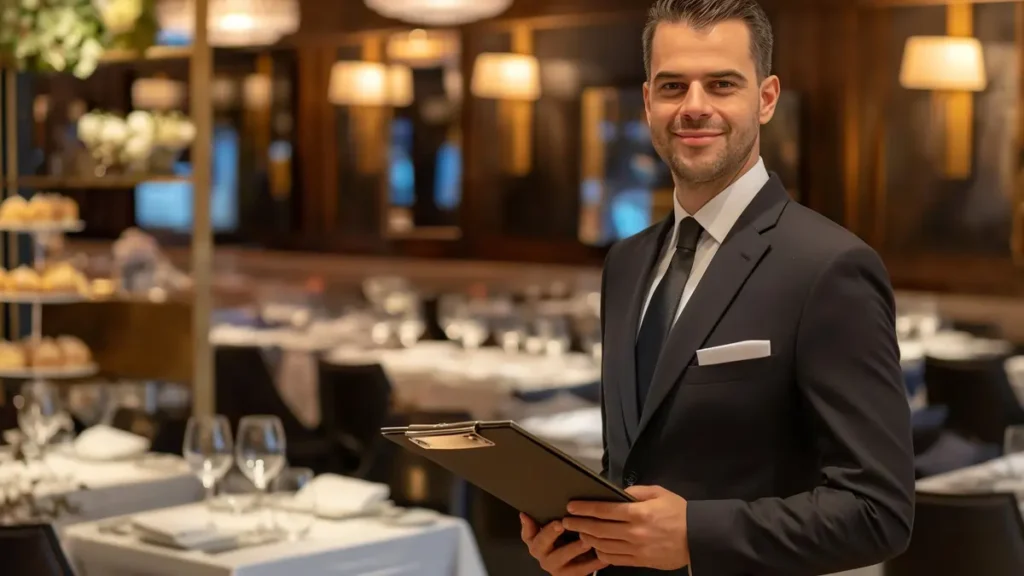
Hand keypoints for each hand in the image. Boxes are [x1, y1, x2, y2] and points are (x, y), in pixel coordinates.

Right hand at [521, 513, 608, 575]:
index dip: (530, 527)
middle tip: (561, 525)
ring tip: (585, 541)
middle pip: (541, 546)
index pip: (528, 535)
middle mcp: (543, 557)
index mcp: (536, 544)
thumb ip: (537, 523)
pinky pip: (582, 570)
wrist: (572, 567)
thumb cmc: (561, 543)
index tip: (546, 518)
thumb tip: (523, 514)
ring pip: (562, 559)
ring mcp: (556, 569)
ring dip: (574, 550)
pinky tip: (602, 555)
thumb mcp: (550, 532)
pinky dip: (593, 563)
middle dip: (551, 534)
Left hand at [562, 485, 689, 569]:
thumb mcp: (659, 493)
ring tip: (579, 534)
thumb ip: (637, 491)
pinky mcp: (640, 561)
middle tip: (566, 521)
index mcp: (638, 513)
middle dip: (579, 525)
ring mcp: (636, 549)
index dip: (585, 508)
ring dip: (588, 539)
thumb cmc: (679, 512)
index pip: (604, 510)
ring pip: (604, 546)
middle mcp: (634, 532)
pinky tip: (596, 548)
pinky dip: (602, 554)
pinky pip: (615, 559)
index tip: (571, 506)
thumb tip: (618, 491)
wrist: (700, 537)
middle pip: (599, 529)